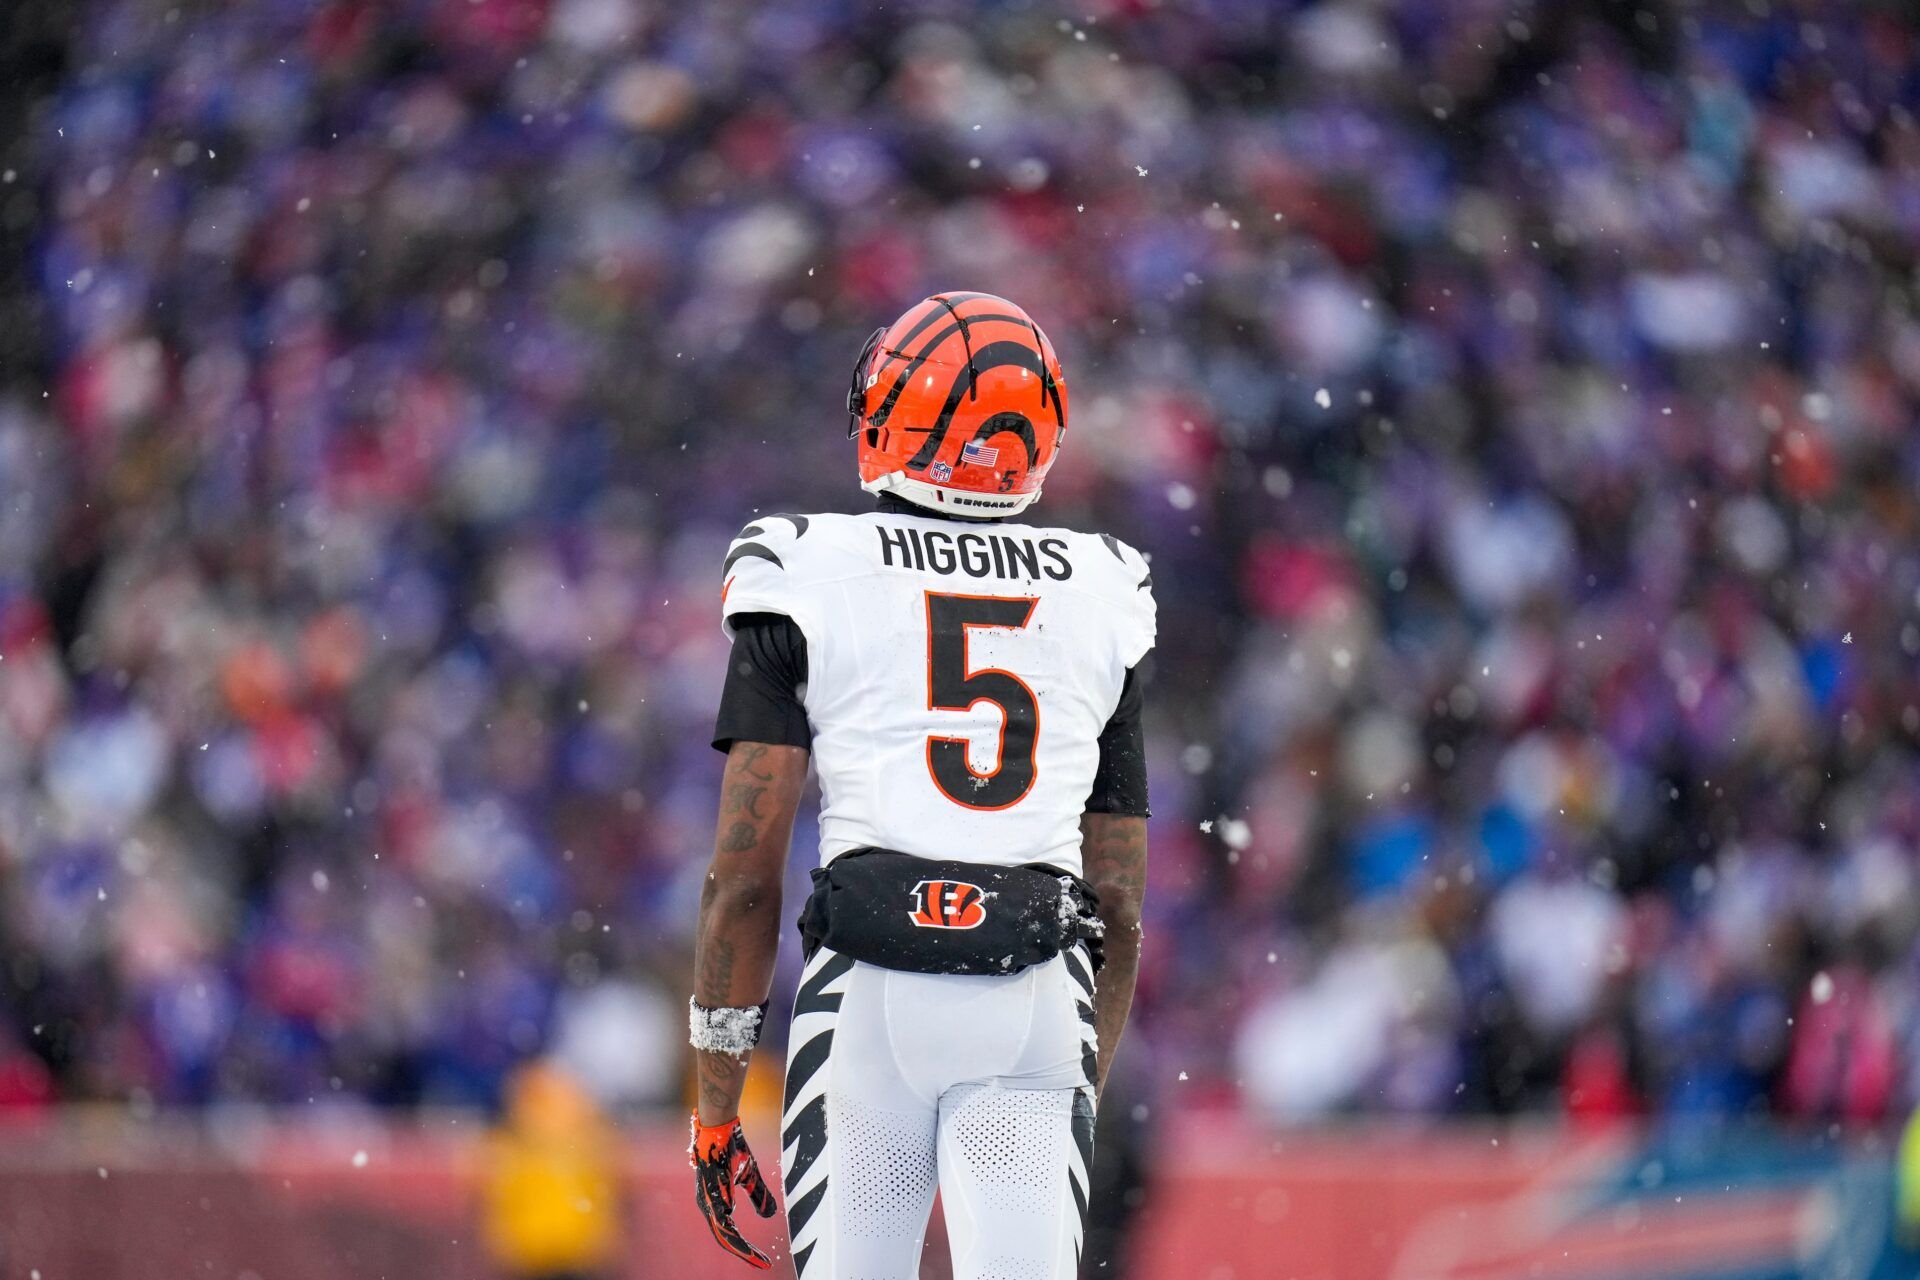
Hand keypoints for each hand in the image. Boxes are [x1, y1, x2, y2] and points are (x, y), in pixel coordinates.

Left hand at [690, 1114, 777, 1269]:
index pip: (728, 1230)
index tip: (763, 1258)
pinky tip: (747, 1247)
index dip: (744, 1246)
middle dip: (745, 1254)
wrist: (721, 1125)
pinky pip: (722, 1224)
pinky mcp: (710, 1195)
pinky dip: (736, 1238)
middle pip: (724, 1238)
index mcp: (716, 1200)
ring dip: (742, 1250)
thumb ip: (759, 1195)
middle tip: (764, 1265)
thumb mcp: (750, 1175)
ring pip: (723, 1235)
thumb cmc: (732, 1146)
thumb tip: (768, 1215)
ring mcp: (707, 1200)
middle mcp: (707, 1204)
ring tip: (760, 1261)